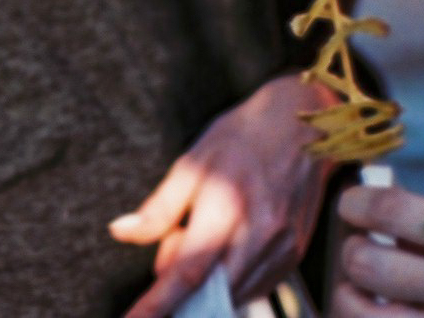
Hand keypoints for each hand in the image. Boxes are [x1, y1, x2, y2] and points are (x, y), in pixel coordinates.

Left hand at [110, 73, 333, 315]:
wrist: (302, 124)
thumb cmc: (244, 137)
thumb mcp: (192, 164)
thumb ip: (158, 208)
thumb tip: (121, 232)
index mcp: (226, 208)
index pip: (186, 273)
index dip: (156, 306)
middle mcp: (259, 235)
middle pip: (209, 292)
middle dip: (181, 284)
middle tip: (177, 239)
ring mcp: (282, 249)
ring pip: (233, 294)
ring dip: (207, 280)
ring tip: (208, 232)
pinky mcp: (295, 255)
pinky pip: (255, 286)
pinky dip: (231, 279)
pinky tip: (228, 243)